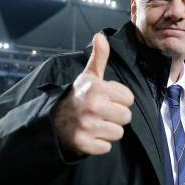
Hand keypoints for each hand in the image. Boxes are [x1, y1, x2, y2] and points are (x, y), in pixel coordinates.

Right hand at [53, 33, 134, 155]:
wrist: (54, 120)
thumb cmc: (78, 96)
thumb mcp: (89, 76)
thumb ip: (99, 57)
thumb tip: (100, 36)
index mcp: (97, 89)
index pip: (129, 99)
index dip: (119, 100)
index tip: (106, 99)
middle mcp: (93, 107)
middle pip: (126, 117)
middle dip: (116, 116)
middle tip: (102, 112)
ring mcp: (88, 126)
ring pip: (118, 133)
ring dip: (109, 130)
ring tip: (96, 123)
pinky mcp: (84, 144)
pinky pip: (107, 147)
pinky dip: (100, 144)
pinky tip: (90, 134)